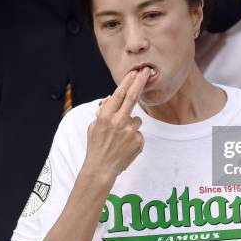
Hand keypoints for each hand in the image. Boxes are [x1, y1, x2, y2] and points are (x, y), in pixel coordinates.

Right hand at [83, 68, 149, 182]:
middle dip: (140, 81)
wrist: (101, 168)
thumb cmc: (96, 147)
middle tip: (146, 71)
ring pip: (137, 120)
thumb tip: (112, 100)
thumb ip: (104, 113)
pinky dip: (133, 138)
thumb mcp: (94, 127)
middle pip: (133, 97)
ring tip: (120, 139)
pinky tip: (124, 146)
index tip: (134, 72)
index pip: (119, 94)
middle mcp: (118, 121)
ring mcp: (130, 131)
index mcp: (105, 116)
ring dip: (131, 125)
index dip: (127, 82)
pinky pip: (138, 134)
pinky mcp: (138, 140)